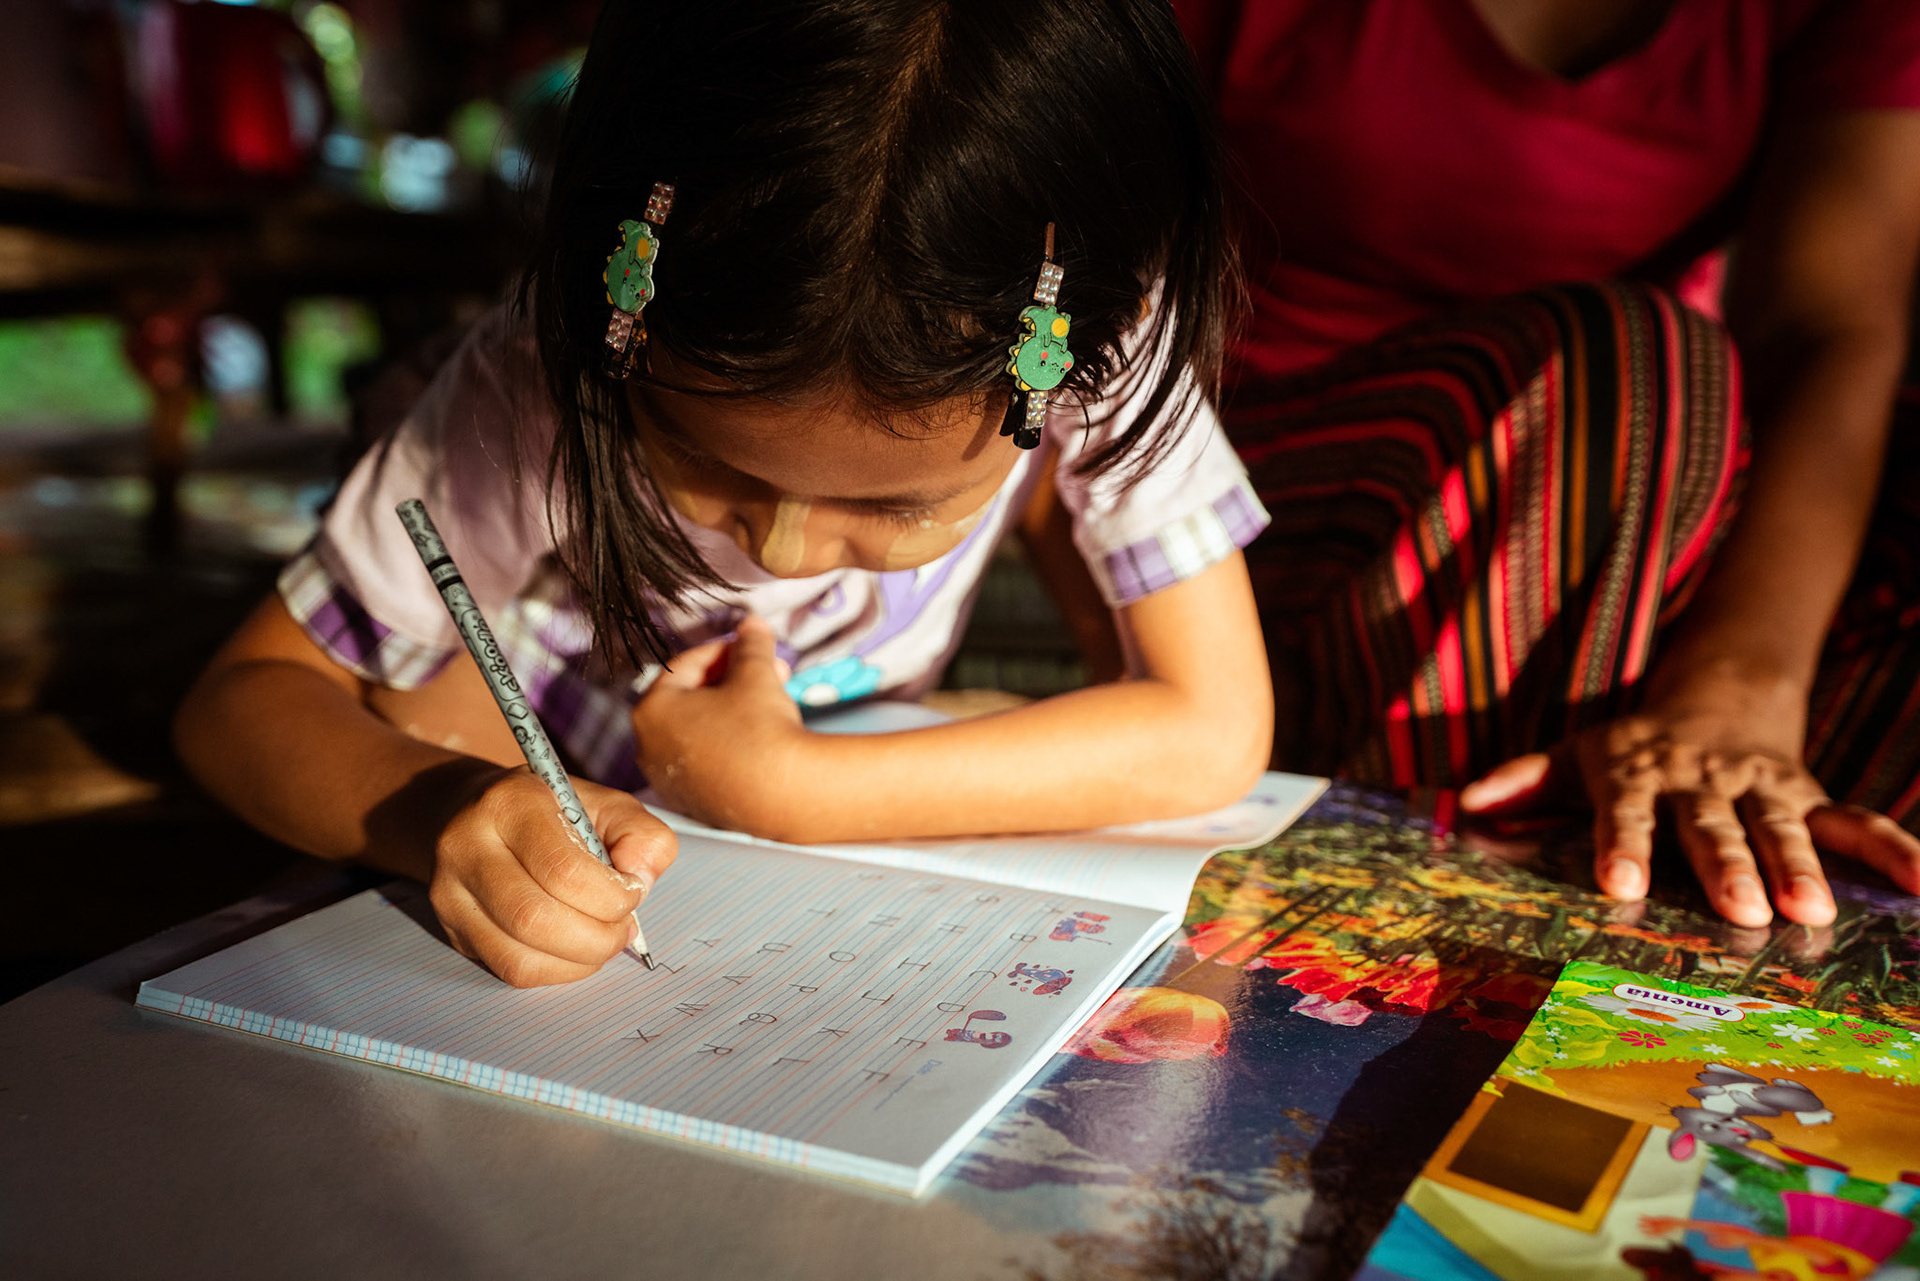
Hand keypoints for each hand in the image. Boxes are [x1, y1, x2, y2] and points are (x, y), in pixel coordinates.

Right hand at [429, 767, 676, 986]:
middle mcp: (468, 847)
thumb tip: (640, 880)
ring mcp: (451, 893)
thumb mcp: (605, 803)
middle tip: (624, 928)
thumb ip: (640, 834)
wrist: (476, 813)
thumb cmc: (552, 811)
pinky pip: (509, 969)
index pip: (563, 870)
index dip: (611, 895)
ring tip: (604, 940)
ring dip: (578, 961)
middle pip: (535, 919)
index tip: (634, 892)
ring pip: (519, 956)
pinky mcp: (452, 929)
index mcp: (510, 803)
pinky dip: (556, 971)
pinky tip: (576, 950)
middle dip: (597, 937)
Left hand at [631, 615, 805, 830]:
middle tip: (766, 671)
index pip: (684, 666)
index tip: (746, 646)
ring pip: (699, 731)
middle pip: (689, 699)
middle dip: (731, 680)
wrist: (784, 794)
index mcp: (652, 710)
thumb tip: (752, 626)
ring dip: (731, 710)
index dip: (721, 650)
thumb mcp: (756, 675)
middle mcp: (650, 748)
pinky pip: (706, 762)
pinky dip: (728, 744)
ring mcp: (669, 780)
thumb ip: (750, 645)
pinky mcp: (693, 804)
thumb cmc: (761, 732)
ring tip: (769, 702)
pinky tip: (759, 738)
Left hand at [1460, 673, 1919, 926]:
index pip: (1623, 813)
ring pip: (1784, 828)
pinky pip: (1857, 824)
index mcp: (1639, 773)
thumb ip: (1524, 780)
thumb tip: (1466, 802)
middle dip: (1728, 867)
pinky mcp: (1810, 799)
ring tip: (1815, 912)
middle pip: (1713, 827)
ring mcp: (1762, 790)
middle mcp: (1703, 782)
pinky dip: (1893, 850)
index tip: (1615, 884)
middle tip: (1739, 912)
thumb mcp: (1577, 754)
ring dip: (1801, 867)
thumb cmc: (1635, 747)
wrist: (1717, 694)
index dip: (1620, 845)